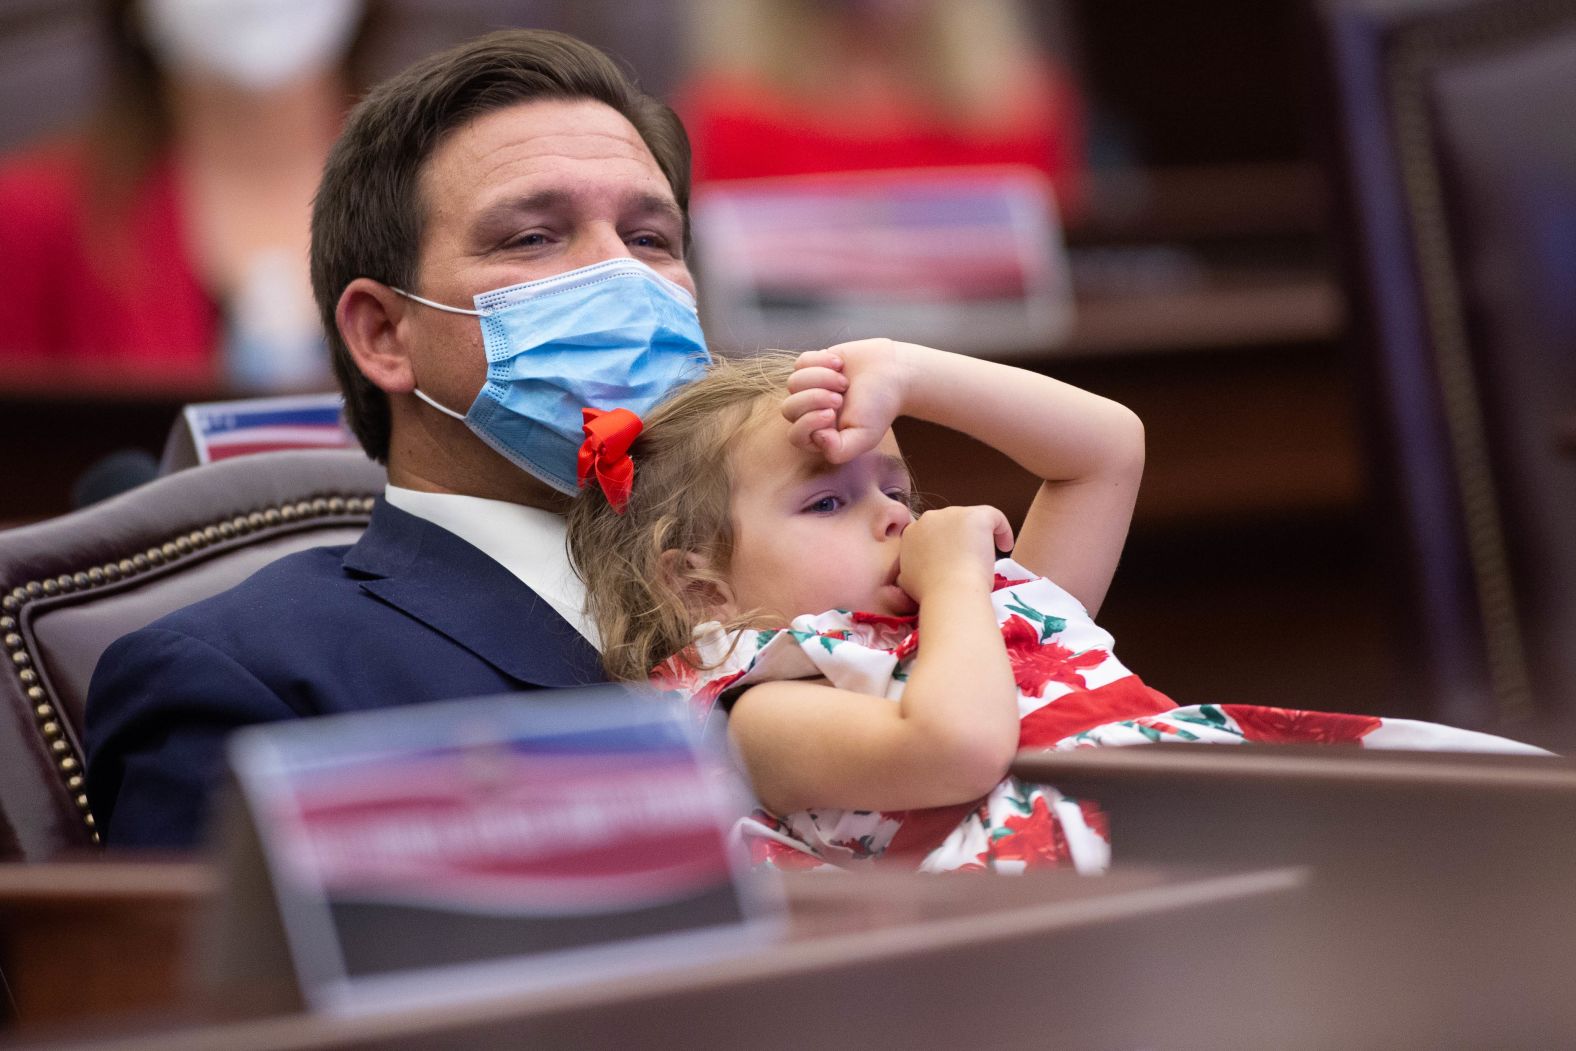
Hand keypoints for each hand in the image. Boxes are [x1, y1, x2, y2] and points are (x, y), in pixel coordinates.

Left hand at [781, 338, 909, 463]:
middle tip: (840, 396)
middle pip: (789, 408)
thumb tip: (816, 438)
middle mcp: (810, 413)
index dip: (809, 423)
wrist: (893, 373)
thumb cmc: (880, 408)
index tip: (832, 413)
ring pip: (794, 383)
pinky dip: (821, 361)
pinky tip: (840, 365)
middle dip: (815, 399)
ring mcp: (809, 388)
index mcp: (820, 435)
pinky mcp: (812, 365)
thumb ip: (840, 450)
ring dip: (821, 379)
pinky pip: (801, 363)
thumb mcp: (865, 437)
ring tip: (843, 381)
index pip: (796, 436)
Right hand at [895, 505, 1013, 605]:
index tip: (952, 561)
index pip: (931, 533)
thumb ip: (908, 570)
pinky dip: (1002, 530)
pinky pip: (994, 517)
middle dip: (959, 540)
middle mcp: (929, 518)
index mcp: (911, 532)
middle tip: (968, 560)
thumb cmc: (929, 593)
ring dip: (978, 536)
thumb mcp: (906, 581)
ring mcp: (953, 514)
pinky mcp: (976, 516)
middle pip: (949, 524)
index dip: (943, 546)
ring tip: (986, 557)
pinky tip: (1006, 546)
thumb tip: (907, 574)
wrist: (949, 592)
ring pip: (970, 520)